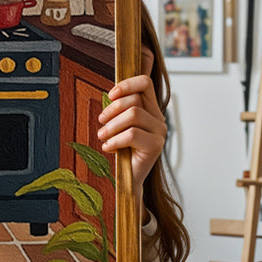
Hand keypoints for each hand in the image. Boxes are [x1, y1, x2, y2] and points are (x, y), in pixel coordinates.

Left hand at [97, 62, 165, 188]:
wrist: (128, 178)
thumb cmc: (122, 150)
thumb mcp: (119, 125)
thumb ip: (120, 109)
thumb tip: (111, 94)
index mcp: (151, 109)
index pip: (145, 83)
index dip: (127, 84)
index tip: (110, 95)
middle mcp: (159, 119)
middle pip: (135, 100)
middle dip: (112, 110)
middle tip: (101, 122)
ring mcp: (160, 132)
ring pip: (134, 114)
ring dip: (112, 125)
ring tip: (102, 136)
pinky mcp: (156, 146)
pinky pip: (132, 134)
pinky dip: (115, 140)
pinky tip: (108, 148)